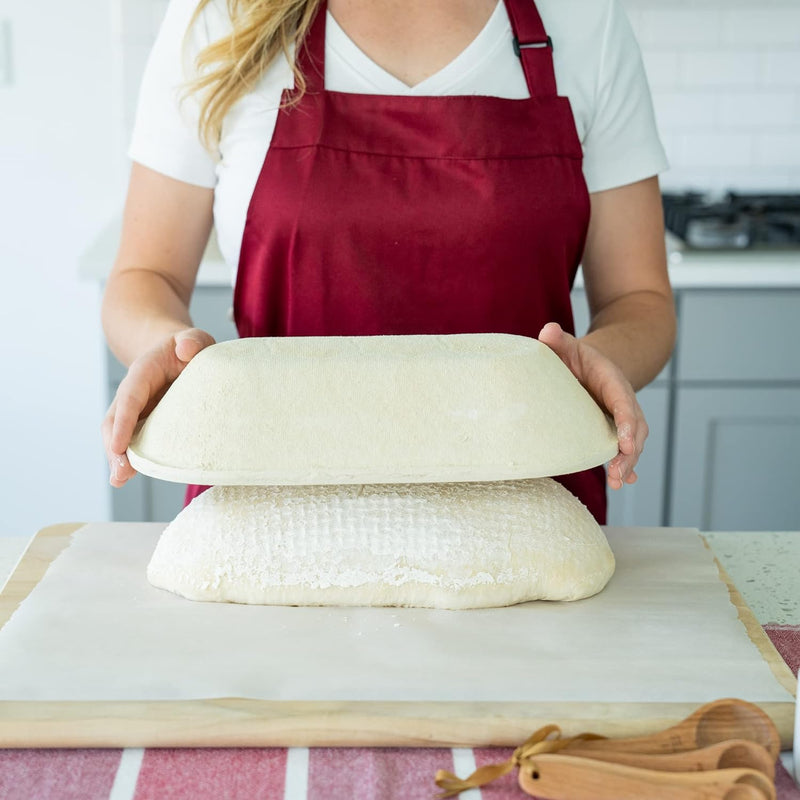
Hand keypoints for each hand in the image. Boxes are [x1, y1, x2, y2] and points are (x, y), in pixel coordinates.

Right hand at [101, 328, 214, 486]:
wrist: (179, 351)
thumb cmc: (188, 347)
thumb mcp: (194, 337)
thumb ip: (193, 340)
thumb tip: (186, 350)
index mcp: (143, 373)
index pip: (130, 396)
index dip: (123, 421)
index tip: (118, 445)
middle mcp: (134, 394)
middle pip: (115, 421)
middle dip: (114, 447)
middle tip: (119, 473)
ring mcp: (137, 410)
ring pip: (120, 435)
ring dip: (118, 458)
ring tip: (120, 479)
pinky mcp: (146, 423)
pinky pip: (135, 441)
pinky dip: (132, 458)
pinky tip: (130, 475)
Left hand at [538, 322, 646, 489]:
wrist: (589, 363)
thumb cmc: (574, 357)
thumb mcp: (567, 346)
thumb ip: (558, 340)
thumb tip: (547, 331)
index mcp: (613, 381)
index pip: (624, 402)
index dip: (626, 422)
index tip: (624, 443)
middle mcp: (622, 401)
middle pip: (634, 428)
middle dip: (629, 451)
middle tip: (617, 473)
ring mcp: (620, 417)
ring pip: (631, 442)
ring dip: (627, 463)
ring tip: (617, 482)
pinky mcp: (613, 429)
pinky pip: (623, 448)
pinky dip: (625, 465)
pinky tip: (623, 482)